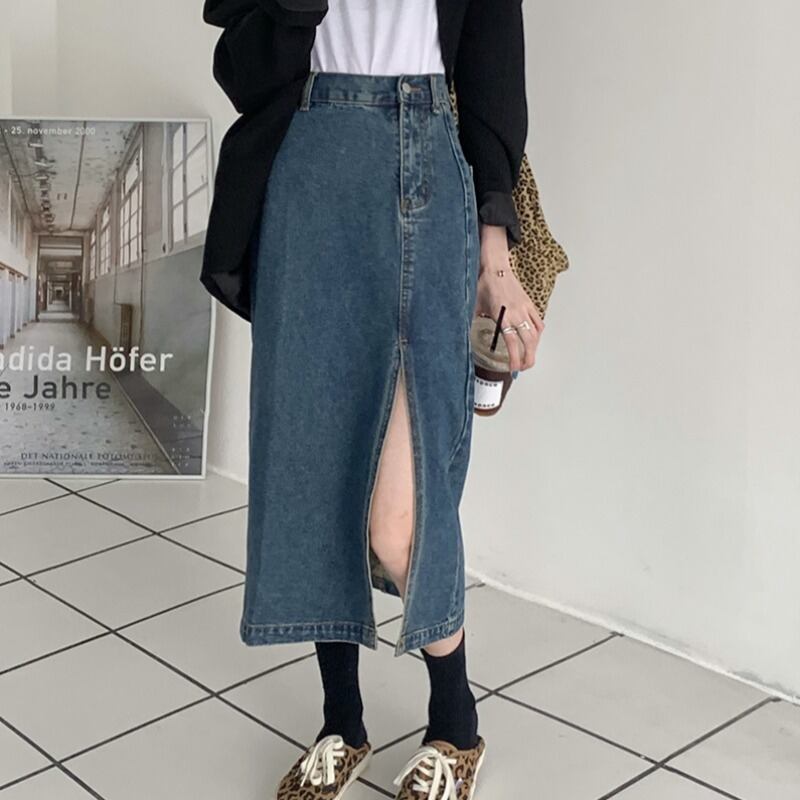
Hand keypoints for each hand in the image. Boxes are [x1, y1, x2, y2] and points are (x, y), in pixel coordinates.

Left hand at [474, 224, 543, 371]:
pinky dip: (537, 334)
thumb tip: (462, 337)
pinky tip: (533, 340)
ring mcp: (526, 309)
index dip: (515, 359)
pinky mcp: (529, 304)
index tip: (513, 369)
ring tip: (528, 358)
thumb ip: (472, 322)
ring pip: (536, 334)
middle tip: (523, 369)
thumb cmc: (484, 284)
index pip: (513, 343)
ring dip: (534, 349)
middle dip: (528, 358)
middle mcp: (517, 314)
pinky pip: (538, 322)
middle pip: (529, 342)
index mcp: (503, 316)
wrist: (495, 267)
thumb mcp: (474, 306)